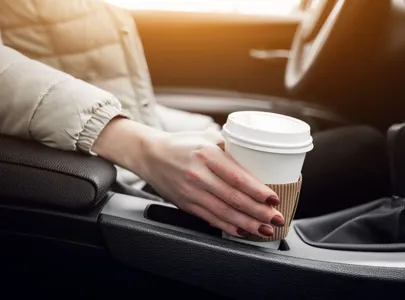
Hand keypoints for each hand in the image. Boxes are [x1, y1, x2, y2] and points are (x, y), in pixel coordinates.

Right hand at [140, 128, 284, 237]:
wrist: (151, 155)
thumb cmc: (181, 144)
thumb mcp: (206, 136)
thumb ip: (230, 146)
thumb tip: (258, 157)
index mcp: (206, 154)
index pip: (236, 176)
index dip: (257, 190)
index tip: (273, 198)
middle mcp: (198, 174)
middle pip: (233, 198)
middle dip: (258, 211)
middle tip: (276, 218)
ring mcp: (191, 192)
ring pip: (223, 212)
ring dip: (247, 223)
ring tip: (264, 229)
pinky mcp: (186, 204)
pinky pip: (209, 218)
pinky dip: (227, 227)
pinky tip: (241, 231)